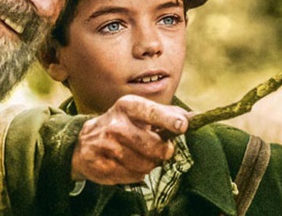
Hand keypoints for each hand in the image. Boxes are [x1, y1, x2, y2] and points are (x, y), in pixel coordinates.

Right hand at [70, 95, 189, 184]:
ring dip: (150, 164)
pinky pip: (131, 176)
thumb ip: (170, 114)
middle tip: (163, 151)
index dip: (169, 120)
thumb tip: (195, 117)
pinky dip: (136, 174)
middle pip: (152, 145)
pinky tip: (129, 164)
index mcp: (128, 106)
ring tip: (143, 156)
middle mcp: (114, 124)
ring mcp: (104, 145)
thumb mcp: (143, 112)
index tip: (183, 126)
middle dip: (163, 151)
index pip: (152, 112)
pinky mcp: (98, 164)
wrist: (86, 140)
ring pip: (144, 164)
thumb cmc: (125, 124)